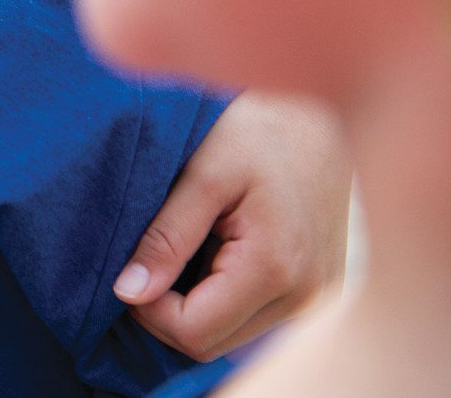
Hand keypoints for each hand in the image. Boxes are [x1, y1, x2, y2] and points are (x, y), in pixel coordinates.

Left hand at [115, 91, 349, 359]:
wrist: (322, 107)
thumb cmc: (258, 127)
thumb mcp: (201, 172)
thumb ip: (165, 237)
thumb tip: (128, 293)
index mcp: (277, 268)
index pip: (194, 333)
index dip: (148, 308)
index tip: (130, 265)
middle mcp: (307, 294)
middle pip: (213, 343)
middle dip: (167, 310)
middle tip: (148, 256)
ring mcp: (319, 294)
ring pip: (235, 333)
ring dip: (196, 304)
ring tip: (185, 246)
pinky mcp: (322, 284)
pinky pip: (259, 314)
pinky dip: (224, 294)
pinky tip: (214, 250)